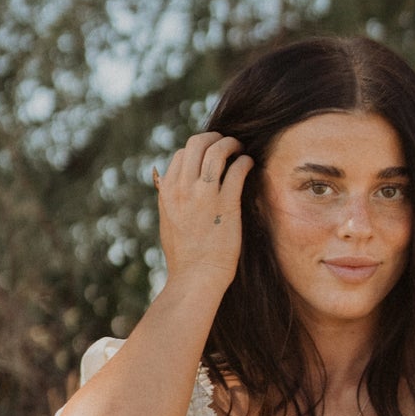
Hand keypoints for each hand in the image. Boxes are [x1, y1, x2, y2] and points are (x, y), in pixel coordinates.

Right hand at [154, 130, 252, 299]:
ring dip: (231, 144)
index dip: (197, 151)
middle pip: (197, 143)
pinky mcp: (226, 204)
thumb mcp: (166, 221)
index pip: (181, 154)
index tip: (210, 156)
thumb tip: (165, 181)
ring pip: (217, 150)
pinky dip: (245, 161)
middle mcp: (183, 188)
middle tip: (228, 143)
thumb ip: (168, 198)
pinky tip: (249, 165)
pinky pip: (237, 169)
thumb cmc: (184, 256)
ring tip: (240, 149)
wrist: (196, 278)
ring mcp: (204, 195)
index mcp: (167, 191)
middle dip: (214, 138)